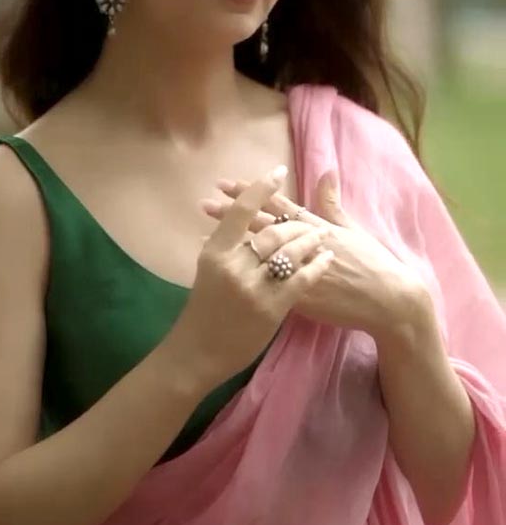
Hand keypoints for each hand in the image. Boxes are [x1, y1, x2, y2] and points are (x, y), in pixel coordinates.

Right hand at [161, 166, 333, 391]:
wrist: (199, 352)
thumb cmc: (204, 310)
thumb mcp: (208, 270)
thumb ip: (226, 244)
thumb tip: (239, 218)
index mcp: (215, 251)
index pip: (241, 210)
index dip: (261, 188)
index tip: (278, 172)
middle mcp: (233, 265)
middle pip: (272, 231)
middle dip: (296, 224)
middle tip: (311, 222)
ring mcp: (253, 287)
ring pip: (290, 252)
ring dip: (310, 241)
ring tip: (323, 236)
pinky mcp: (271, 307)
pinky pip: (301, 279)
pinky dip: (315, 266)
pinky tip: (325, 259)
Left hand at [201, 170, 426, 341]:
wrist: (388, 301)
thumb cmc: (373, 263)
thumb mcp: (353, 228)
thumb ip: (333, 203)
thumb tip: (327, 170)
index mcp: (317, 225)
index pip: (277, 203)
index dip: (250, 192)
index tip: (225, 183)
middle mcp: (304, 243)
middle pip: (262, 224)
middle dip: (232, 213)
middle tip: (205, 203)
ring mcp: (300, 269)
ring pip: (261, 251)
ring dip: (234, 242)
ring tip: (204, 233)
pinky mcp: (300, 294)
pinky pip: (266, 282)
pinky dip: (246, 274)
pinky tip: (226, 271)